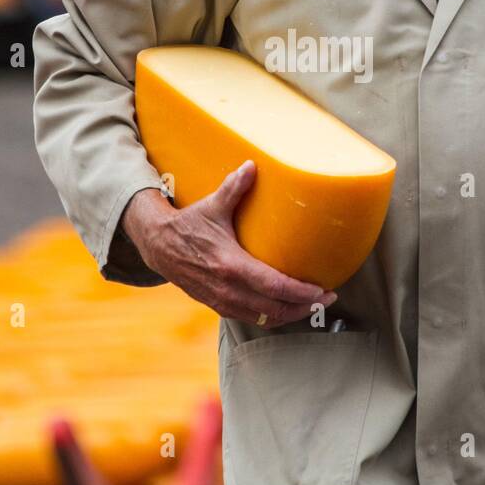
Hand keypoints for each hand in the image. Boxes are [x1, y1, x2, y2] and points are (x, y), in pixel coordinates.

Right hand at [121, 162, 337, 327]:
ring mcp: (222, 301)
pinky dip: (273, 317)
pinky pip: (252, 318)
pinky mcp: (218, 306)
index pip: (274, 286)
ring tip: (312, 306)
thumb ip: (234, 187)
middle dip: (305, 307)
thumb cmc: (188, 225)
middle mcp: (227, 288)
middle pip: (275, 308)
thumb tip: (252, 165)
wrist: (158, 247)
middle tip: (327, 298)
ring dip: (291, 315)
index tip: (323, 290)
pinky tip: (287, 309)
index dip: (301, 293)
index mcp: (230, 265)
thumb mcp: (211, 206)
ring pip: (265, 318)